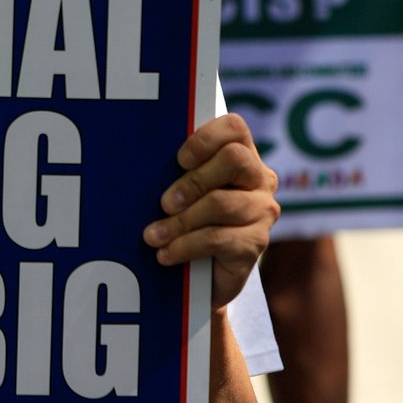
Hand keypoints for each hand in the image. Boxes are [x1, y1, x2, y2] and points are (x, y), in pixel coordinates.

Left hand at [143, 113, 279, 308]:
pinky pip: (218, 238)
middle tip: (164, 203)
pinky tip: (165, 254)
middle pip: (234, 159)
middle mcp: (259, 179)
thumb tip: (139, 162)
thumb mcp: (180, 191)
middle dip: (193, 180)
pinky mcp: (256, 243)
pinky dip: (184, 246)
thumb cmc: (185, 220)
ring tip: (152, 236)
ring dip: (179, 221)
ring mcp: (262, 211)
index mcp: (241, 155)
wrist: (200, 275)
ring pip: (221, 203)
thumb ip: (175, 172)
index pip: (234, 127)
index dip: (206, 138)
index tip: (180, 159)